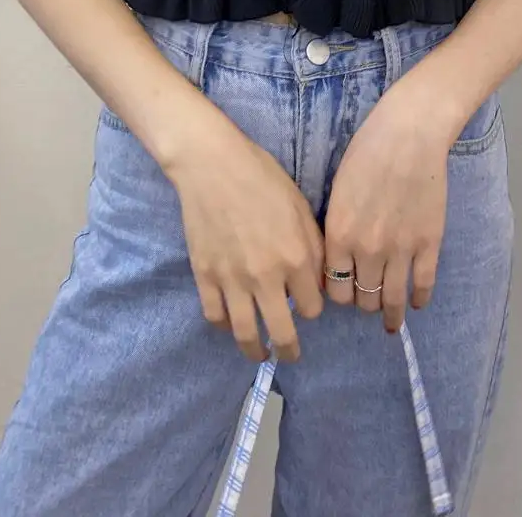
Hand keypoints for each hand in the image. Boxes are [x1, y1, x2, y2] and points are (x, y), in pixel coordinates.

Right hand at [167, 118, 324, 363]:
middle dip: (289, 349)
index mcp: (295, 258)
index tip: (306, 303)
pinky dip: (223, 325)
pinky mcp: (204, 276)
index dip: (312, 307)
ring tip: (259, 353)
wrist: (212, 166)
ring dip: (255, 350)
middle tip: (290, 355)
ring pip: (245, 333)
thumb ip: (313, 248)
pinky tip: (230, 323)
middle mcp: (266, 277)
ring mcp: (232, 280)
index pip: (313, 307)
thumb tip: (318, 282)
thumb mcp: (300, 208)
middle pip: (282, 332)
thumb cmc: (262, 178)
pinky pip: (215, 316)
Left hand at [324, 84, 451, 331]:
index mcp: (339, 235)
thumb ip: (336, 228)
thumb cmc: (366, 153)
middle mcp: (367, 250)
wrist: (409, 135)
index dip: (336, 295)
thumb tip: (336, 260)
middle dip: (361, 303)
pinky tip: (417, 304)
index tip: (342, 293)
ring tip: (390, 321)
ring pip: (391, 299)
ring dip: (389, 313)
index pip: (333, 288)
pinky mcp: (429, 244)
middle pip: (361, 299)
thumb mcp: (337, 191)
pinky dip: (419, 299)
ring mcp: (401, 250)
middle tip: (365, 301)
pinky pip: (423, 284)